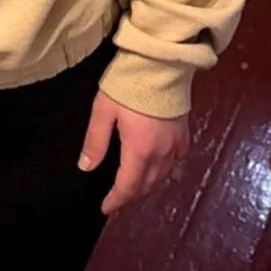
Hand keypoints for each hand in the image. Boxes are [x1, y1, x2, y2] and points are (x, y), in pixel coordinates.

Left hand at [79, 89, 189, 215]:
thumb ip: (95, 140)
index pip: (128, 187)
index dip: (116, 201)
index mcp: (139, 150)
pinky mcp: (184, 133)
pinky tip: (157, 168)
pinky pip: (176, 162)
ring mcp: (175, 144)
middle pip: (146, 186)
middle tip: (116, 199)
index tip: (105, 208)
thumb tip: (86, 167)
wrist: (161, 63)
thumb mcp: (104, 110)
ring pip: (162, 177)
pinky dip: (165, 171)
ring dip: (147, 186)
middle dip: (130, 196)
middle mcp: (161, 153)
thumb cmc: (128, 84)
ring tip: (133, 188)